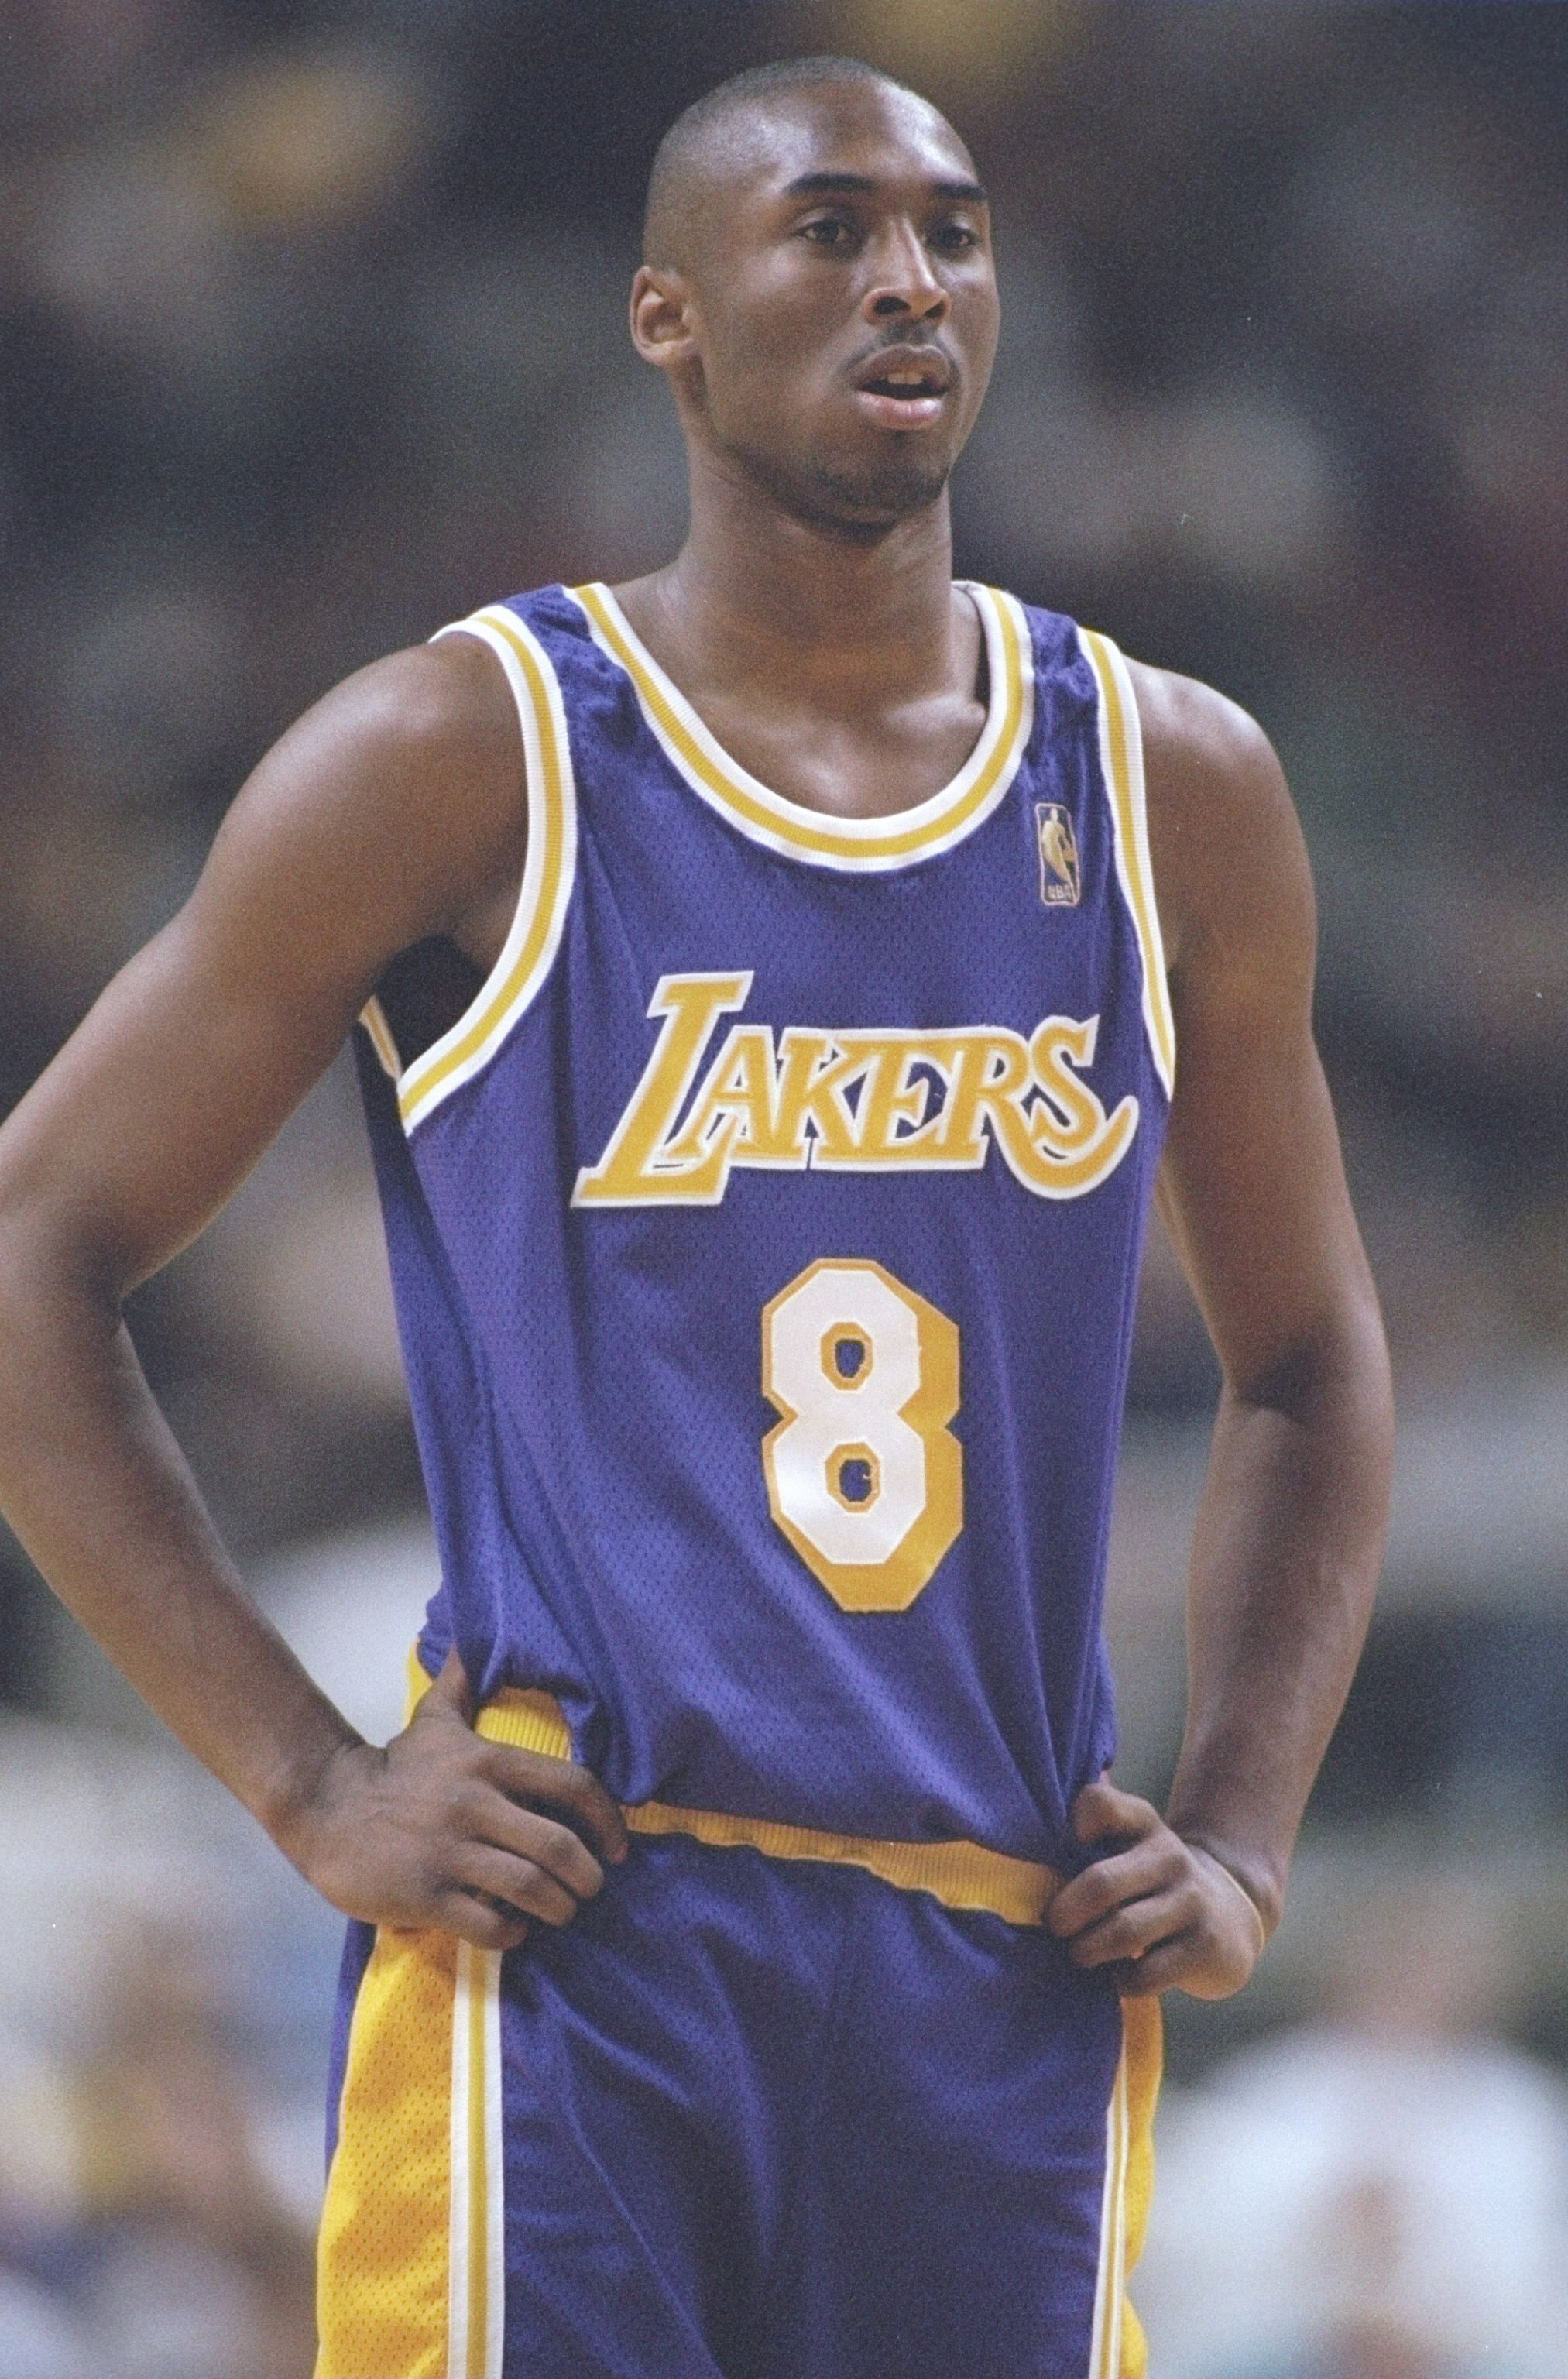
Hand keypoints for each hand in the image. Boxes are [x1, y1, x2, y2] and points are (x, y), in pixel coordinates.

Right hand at [278, 1651, 627, 1950]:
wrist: (325, 1809)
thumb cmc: (391, 1770)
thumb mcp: (432, 1721)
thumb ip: (462, 1682)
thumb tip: (472, 1637)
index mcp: (487, 1763)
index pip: (572, 1786)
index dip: (607, 1820)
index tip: (618, 1847)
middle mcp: (475, 1804)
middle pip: (559, 1847)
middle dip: (588, 1877)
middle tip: (590, 1889)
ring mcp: (450, 1852)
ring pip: (530, 1888)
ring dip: (558, 1908)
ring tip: (561, 1912)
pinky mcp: (426, 1895)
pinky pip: (489, 1924)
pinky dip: (512, 1934)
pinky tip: (513, 1929)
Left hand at [1047, 1780, 1265, 1999]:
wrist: (1229, 1916)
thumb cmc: (1151, 1880)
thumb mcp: (1130, 1843)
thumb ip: (1091, 1826)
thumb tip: (1036, 1821)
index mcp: (1143, 1823)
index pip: (1099, 1805)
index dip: (1073, 1824)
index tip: (1065, 1848)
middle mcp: (1170, 1856)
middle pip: (1100, 1884)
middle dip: (1065, 1914)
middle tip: (1054, 1928)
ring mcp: (1191, 1902)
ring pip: (1122, 1932)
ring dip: (1088, 1950)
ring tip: (1080, 1953)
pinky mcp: (1205, 1947)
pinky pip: (1146, 1974)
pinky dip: (1120, 1982)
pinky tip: (1116, 1976)